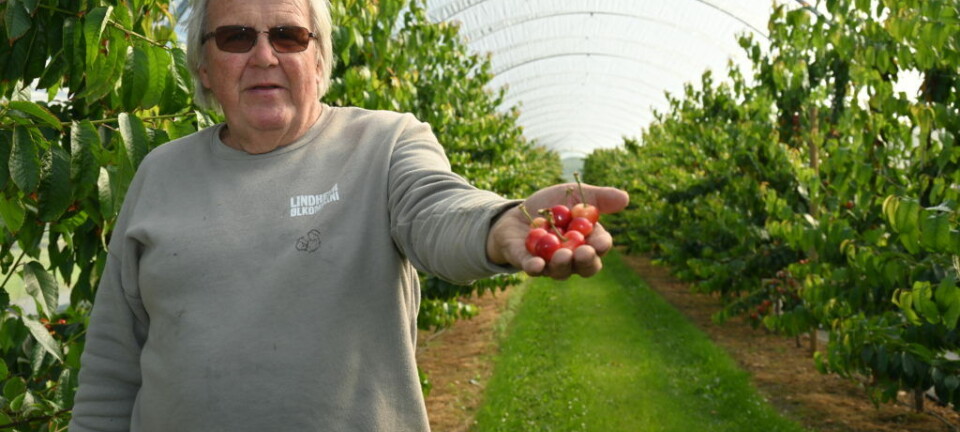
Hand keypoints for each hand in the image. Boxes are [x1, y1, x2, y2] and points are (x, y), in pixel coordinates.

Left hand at [487, 182, 628, 278]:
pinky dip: (535, 268)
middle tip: (584, 252)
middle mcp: (573, 258)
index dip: (601, 246)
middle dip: (586, 261)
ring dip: (562, 264)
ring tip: (562, 254)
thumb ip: (599, 197)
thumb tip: (625, 198)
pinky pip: (534, 270)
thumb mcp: (575, 195)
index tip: (600, 243)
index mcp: (588, 241)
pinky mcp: (528, 264)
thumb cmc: (553, 205)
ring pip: (561, 271)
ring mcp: (551, 264)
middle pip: (585, 267)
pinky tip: (536, 264)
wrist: (518, 212)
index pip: (600, 247)